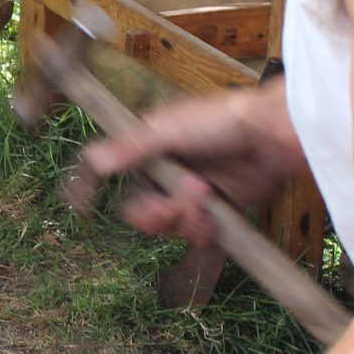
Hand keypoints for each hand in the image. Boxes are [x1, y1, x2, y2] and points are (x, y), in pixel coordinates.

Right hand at [72, 80, 306, 245]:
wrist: (276, 137)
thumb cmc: (223, 120)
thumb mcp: (170, 130)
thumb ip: (131, 148)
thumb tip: (93, 160)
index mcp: (152, 144)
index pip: (113, 168)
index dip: (93, 186)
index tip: (77, 204)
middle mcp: (170, 169)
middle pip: (141, 208)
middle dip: (154, 213)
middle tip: (169, 209)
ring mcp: (194, 190)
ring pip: (170, 225)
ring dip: (184, 219)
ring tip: (204, 201)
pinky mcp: (220, 209)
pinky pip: (198, 233)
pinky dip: (204, 230)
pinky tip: (214, 217)